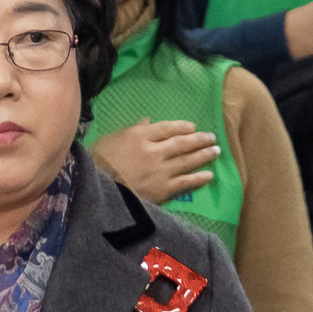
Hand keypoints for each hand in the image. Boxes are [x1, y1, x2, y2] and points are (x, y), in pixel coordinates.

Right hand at [91, 119, 218, 205]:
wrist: (96, 190)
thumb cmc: (97, 163)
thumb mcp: (109, 140)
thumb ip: (130, 130)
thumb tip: (147, 121)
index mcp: (139, 136)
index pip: (166, 128)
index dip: (181, 127)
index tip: (193, 127)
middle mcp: (154, 150)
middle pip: (182, 142)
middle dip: (199, 139)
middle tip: (212, 137)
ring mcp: (161, 170)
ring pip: (187, 160)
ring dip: (203, 155)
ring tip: (216, 151)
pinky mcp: (163, 189)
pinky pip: (185, 182)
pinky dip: (198, 178)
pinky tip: (209, 175)